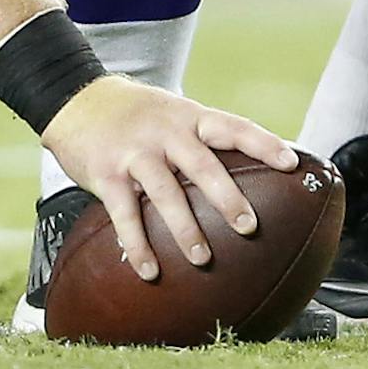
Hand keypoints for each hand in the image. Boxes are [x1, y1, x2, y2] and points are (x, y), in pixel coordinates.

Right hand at [41, 75, 297, 282]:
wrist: (75, 97)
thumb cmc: (135, 114)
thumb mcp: (172, 113)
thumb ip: (203, 139)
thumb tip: (253, 178)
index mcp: (188, 117)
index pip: (232, 126)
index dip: (263, 143)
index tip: (292, 164)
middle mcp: (165, 132)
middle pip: (201, 164)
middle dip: (226, 196)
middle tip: (249, 226)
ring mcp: (135, 152)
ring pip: (164, 191)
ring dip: (184, 227)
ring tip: (202, 258)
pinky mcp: (106, 172)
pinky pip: (124, 213)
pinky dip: (138, 244)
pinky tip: (150, 270)